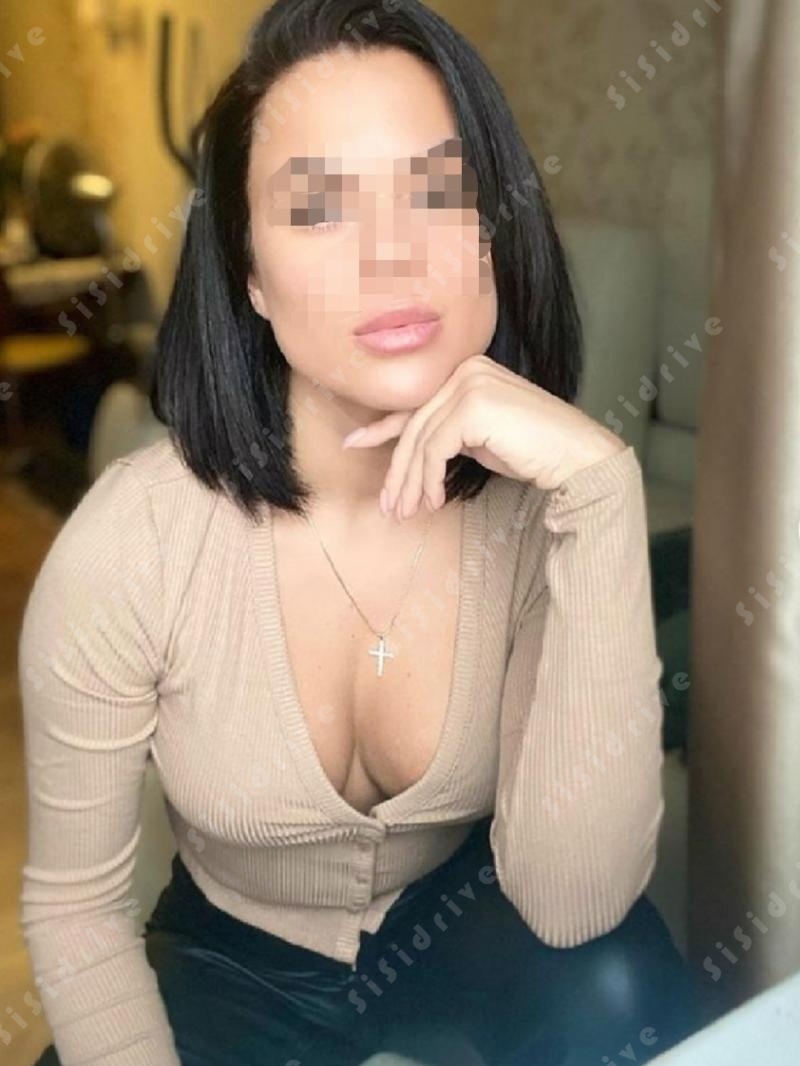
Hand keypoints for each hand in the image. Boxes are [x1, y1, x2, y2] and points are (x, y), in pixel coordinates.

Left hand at [341, 354, 627, 519]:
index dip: (381, 428)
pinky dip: (429, 479)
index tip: (354, 445)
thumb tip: (412, 455)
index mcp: (466, 370)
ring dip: (411, 483)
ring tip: (406, 512)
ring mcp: (469, 384)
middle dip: (398, 471)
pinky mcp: (473, 405)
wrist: (576, 456)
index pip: (415, 403)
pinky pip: (434, 449)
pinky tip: (434, 502)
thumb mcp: (479, 439)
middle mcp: (465, 370)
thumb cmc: (534, 451)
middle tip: (389, 505)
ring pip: (420, 441)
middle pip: (415, 426)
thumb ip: (449, 433)